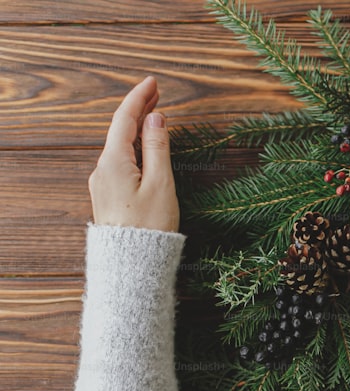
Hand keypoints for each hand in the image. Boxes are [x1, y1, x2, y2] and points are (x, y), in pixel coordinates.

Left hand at [89, 76, 178, 232]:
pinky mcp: (108, 196)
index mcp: (114, 162)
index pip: (125, 119)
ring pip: (119, 146)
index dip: (139, 98)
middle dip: (138, 110)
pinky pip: (119, 162)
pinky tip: (144, 147)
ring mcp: (103, 184)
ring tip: (153, 116)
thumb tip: (156, 119)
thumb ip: (158, 148)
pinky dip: (133, 147)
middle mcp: (102, 169)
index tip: (152, 82)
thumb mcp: (160, 184)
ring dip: (136, 129)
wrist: (131, 264)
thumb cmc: (149, 227)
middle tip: (156, 93)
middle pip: (119, 131)